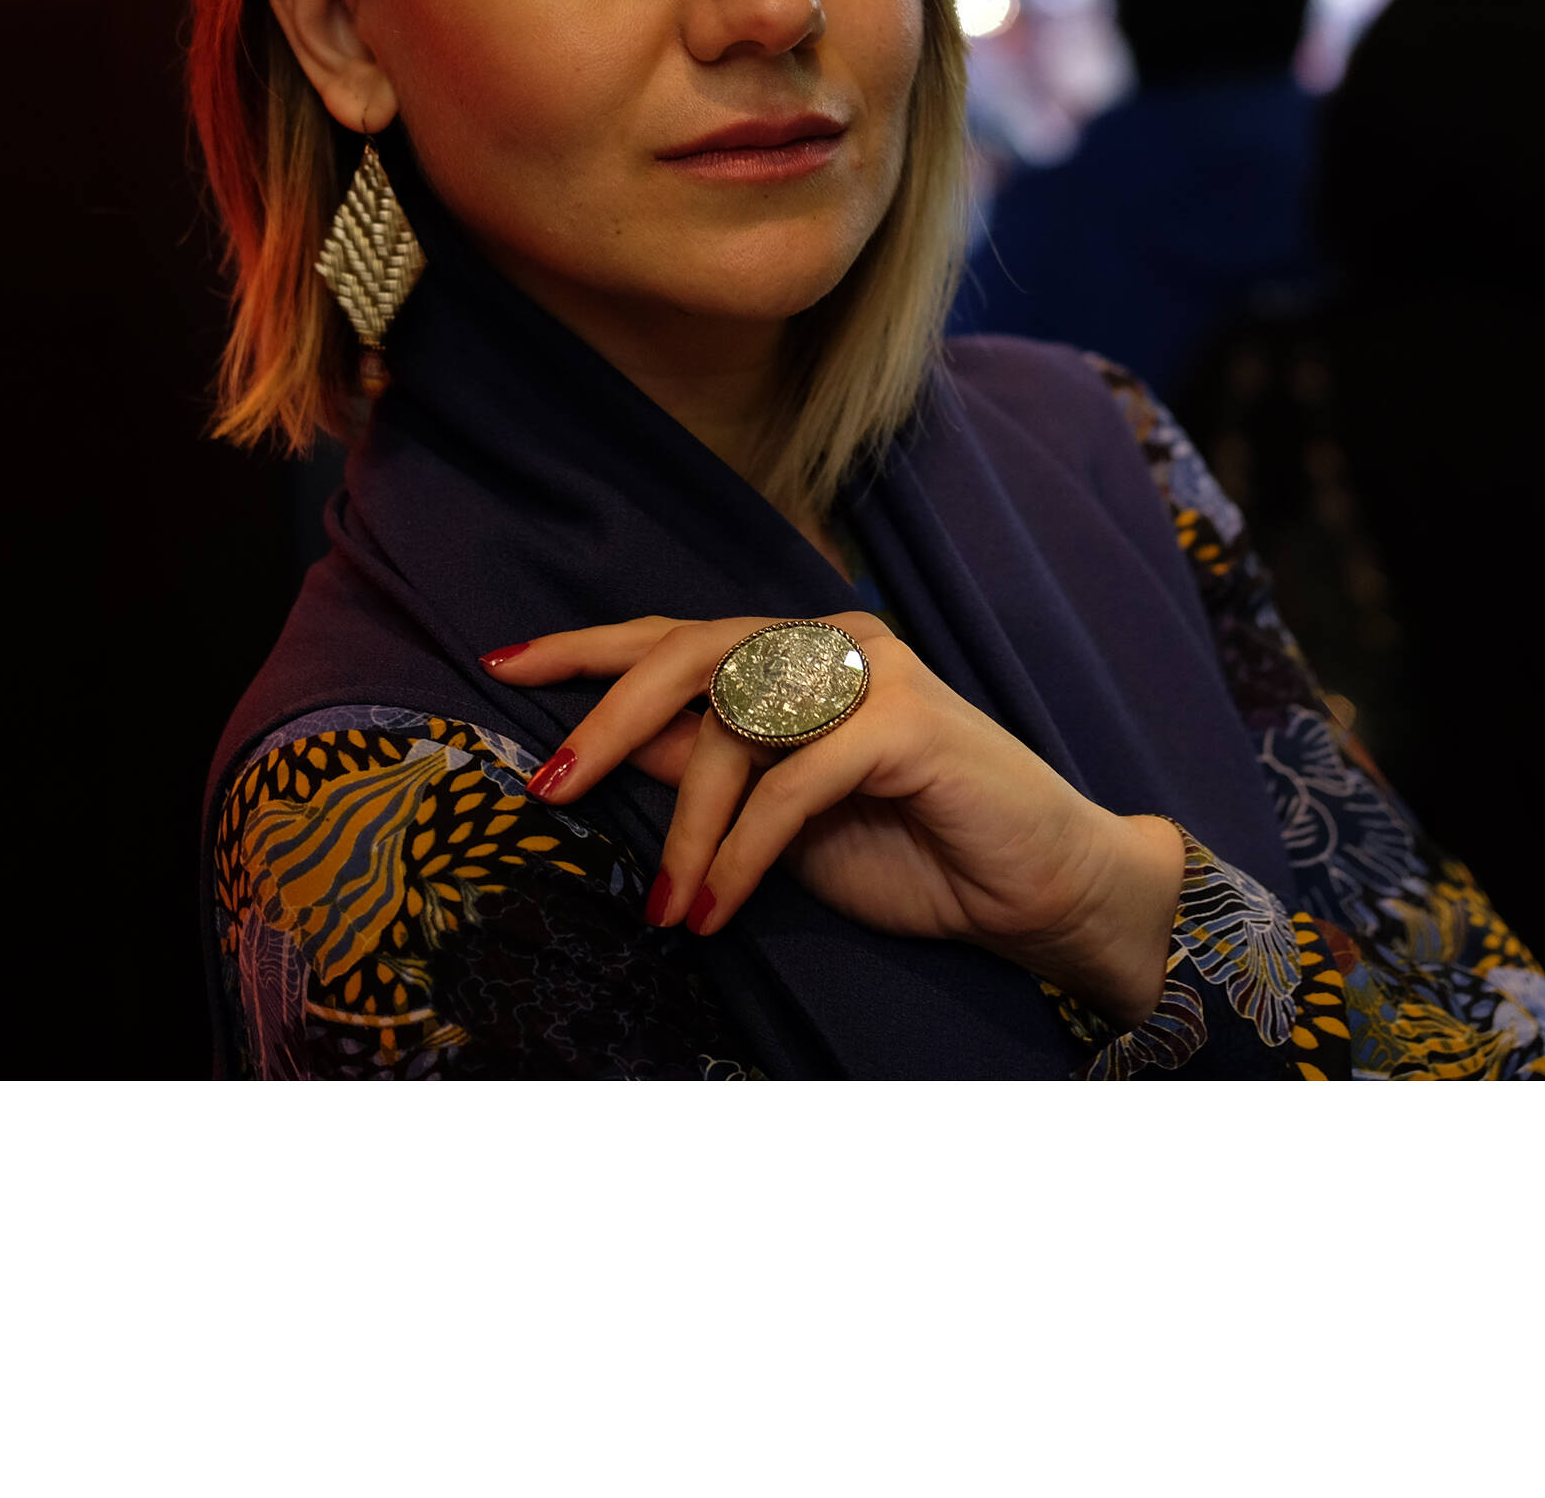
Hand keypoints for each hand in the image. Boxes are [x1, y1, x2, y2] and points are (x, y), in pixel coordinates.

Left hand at [485, 614, 1185, 1029]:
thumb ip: (709, 772)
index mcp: (801, 656)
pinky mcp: (909, 722)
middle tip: (548, 788)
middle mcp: (834, 643)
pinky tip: (716, 908)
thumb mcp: (782, 819)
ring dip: (690, 826)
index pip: (679, 637)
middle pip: (692, 656)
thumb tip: (604, 750)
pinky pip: (794, 778)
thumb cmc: (915, 853)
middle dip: (605, 719)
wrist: (1041, 891)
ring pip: (737, 723)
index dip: (590, 648)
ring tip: (669, 908)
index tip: (503, 664)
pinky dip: (744, 849)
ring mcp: (876, 673)